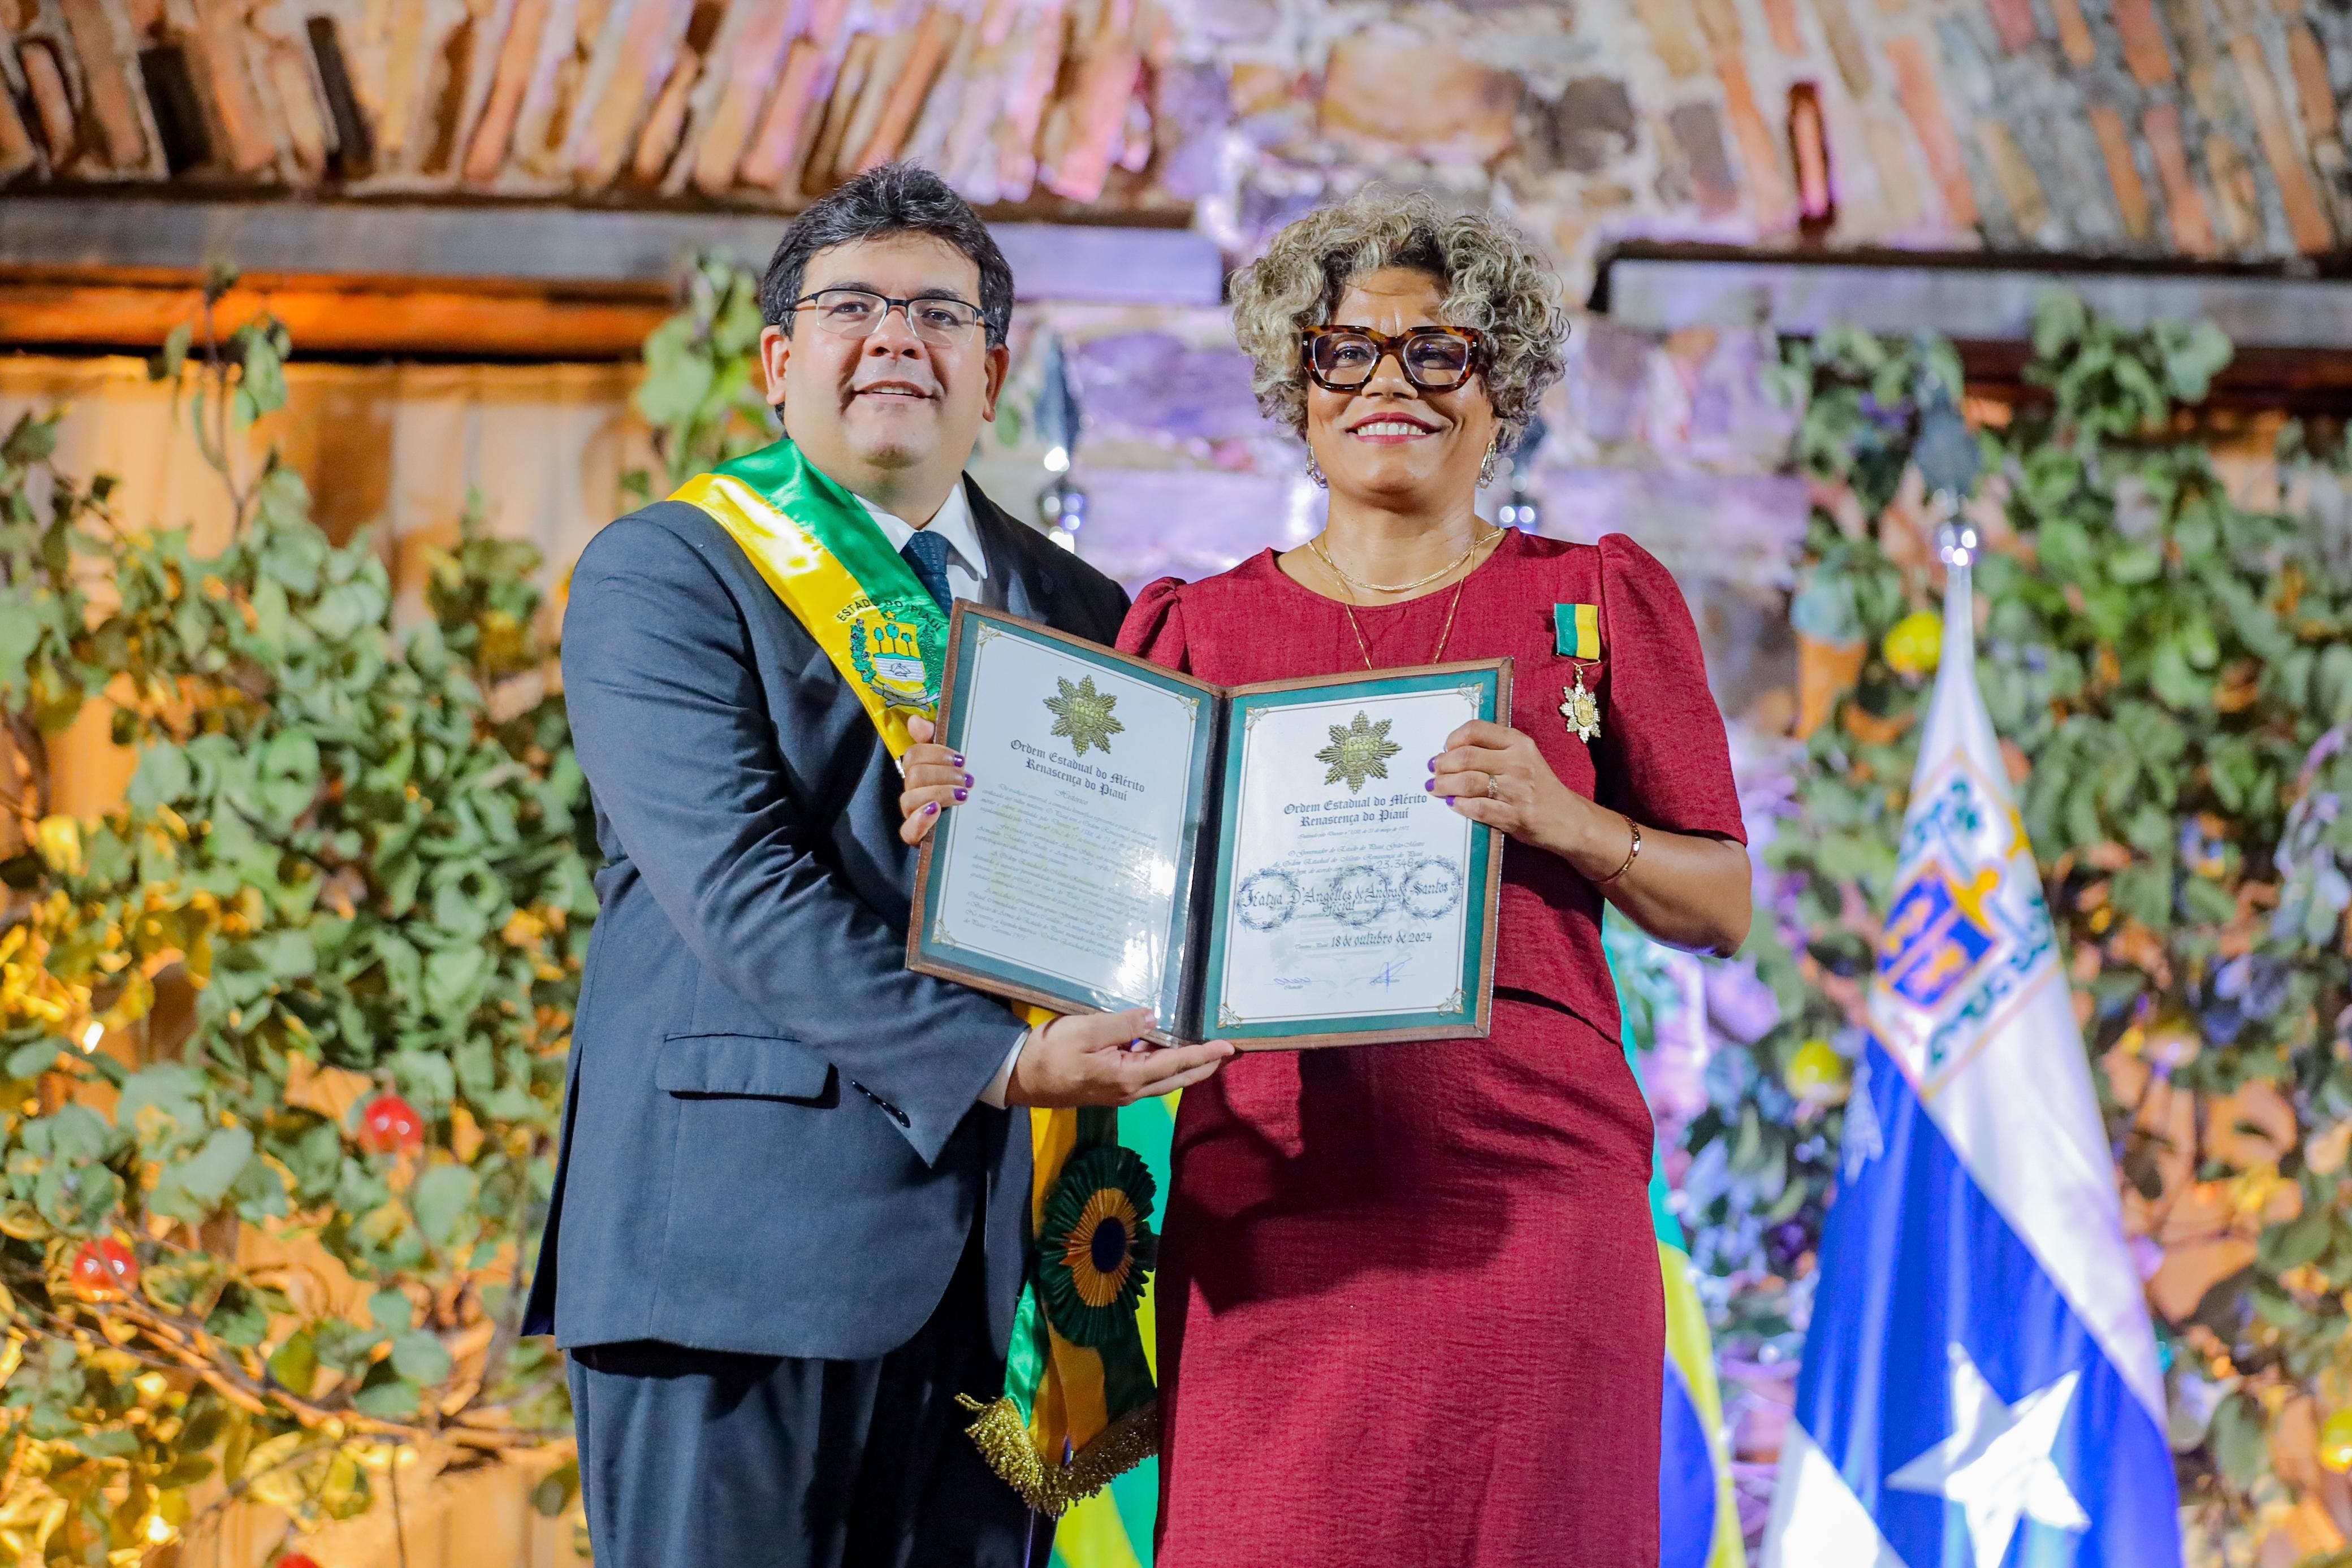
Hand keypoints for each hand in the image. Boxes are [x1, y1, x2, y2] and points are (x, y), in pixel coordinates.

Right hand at [898, 714, 968, 844]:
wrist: (982, 830)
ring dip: (938, 793)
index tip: (961, 759)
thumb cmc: (966, 791)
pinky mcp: (917, 838)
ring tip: (964, 795)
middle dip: (943, 774)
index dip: (935, 753)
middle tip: (969, 779)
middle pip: (914, 775)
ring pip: (909, 799)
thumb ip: (939, 740)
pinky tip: (936, 811)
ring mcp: (913, 815)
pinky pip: (907, 831)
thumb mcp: (958, 766)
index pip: (914, 755)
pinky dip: (920, 820)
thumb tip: (916, 722)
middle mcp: (914, 791)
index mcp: (921, 771)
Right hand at [1009, 1007, 1235, 1107]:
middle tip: (1228, 1053)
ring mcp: (1121, 1094)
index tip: (1229, 1047)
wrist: (1019, 1078)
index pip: (1176, 1063)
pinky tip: (1167, 1053)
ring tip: (1206, 1052)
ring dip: (1187, 1068)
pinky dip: (1166, 1067)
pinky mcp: (1111, 1091)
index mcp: (1128, 1076)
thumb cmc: (1049, 1052)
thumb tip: (1155, 1019)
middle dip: (1204, 1066)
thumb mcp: (1085, 1030)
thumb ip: (1122, 1024)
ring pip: (1164, 1082)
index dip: (1205, 1054)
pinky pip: (1148, 1079)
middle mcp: (1131, 1091)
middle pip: (1177, 1079)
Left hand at [1429, 718, 1616, 864]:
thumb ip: (1493, 750)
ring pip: (1468, 782)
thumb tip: (1449, 752)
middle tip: (1434, 772)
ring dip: (1445, 786)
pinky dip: (1460, 806)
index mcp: (1519, 743)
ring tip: (1436, 788)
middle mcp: (1518, 763)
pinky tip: (1453, 804)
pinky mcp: (1515, 816)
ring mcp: (1517, 791)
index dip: (1452, 739)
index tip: (1444, 749)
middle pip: (1466, 757)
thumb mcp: (1522, 757)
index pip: (1475, 730)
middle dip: (1442, 765)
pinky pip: (1478, 808)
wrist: (1568, 819)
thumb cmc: (1538, 786)